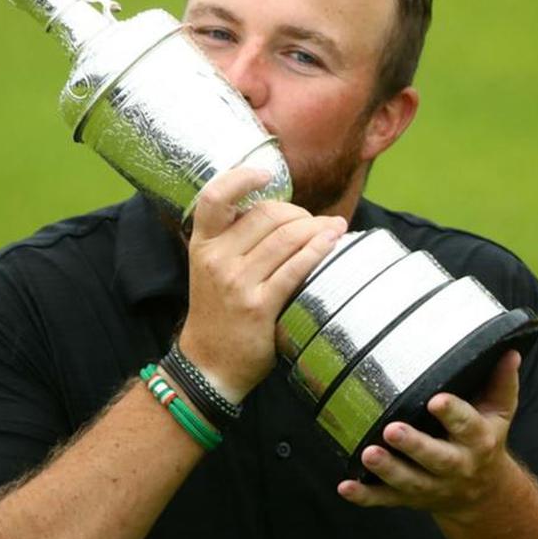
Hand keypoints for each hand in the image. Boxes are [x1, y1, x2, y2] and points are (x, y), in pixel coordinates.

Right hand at [179, 168, 346, 401]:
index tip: (265, 174)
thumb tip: (283, 211)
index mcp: (202, 244)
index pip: (214, 197)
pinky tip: (333, 242)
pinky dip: (319, 249)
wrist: (209, 364)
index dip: (240, 178)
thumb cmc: (218, 312)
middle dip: (298, 212)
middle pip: (267, 214)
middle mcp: (216, 259)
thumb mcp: (211, 268)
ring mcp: (236, 283)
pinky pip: (296, 268)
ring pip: (286, 237)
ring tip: (335, 228)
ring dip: (317, 228)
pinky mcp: (258, 306)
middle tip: (314, 222)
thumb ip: (235, 239)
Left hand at [337, 350, 522, 525]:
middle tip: (393, 429)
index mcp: (478, 440)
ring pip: (409, 481)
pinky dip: (364, 496)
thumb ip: (501, 383)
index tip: (436, 400)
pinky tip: (345, 487)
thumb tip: (509, 350)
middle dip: (414, 445)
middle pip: (436, 458)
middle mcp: (456, 466)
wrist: (482, 495)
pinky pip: (385, 499)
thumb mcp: (499, 414)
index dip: (453, 413)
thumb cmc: (484, 441)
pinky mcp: (409, 498)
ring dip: (387, 469)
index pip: (467, 425)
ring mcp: (431, 486)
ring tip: (368, 453)